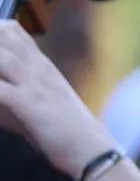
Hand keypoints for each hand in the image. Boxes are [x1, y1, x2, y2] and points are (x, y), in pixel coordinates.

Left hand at [0, 20, 116, 174]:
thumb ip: (8, 93)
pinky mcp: (28, 102)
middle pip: (3, 35)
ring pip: (0, 56)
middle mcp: (37, 67)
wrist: (90, 150)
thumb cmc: (65, 130)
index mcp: (41, 65)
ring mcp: (33, 83)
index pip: (12, 30)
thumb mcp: (36, 103)